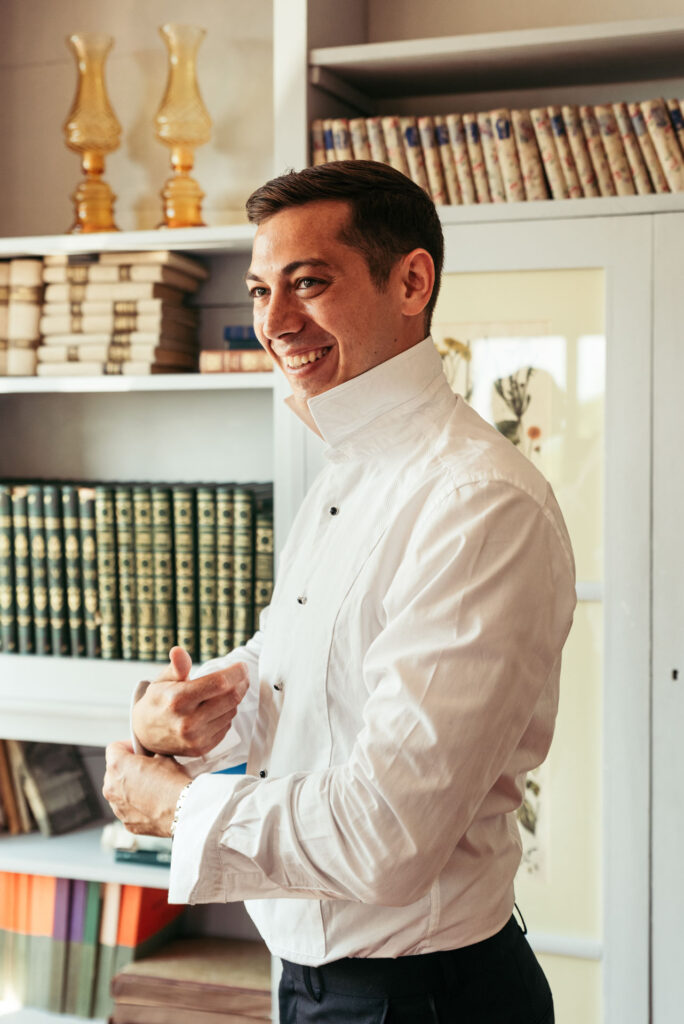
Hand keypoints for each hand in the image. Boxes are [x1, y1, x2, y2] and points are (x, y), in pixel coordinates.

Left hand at [103, 741, 188, 836]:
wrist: (181, 810)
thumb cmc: (172, 783)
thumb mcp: (163, 757)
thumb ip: (150, 754)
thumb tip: (152, 756)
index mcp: (117, 766)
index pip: (114, 748)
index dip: (128, 746)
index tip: (138, 750)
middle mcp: (111, 787)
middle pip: (114, 771)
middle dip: (128, 768)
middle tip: (147, 768)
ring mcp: (117, 807)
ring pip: (118, 792)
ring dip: (130, 788)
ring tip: (151, 788)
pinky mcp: (126, 822)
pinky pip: (127, 809)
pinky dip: (136, 805)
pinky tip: (152, 803)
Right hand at [132, 646, 248, 757]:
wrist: (143, 734)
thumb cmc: (157, 701)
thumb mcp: (162, 680)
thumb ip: (176, 666)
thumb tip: (179, 651)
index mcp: (178, 700)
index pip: (219, 683)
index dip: (236, 672)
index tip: (242, 666)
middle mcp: (188, 722)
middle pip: (231, 698)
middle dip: (241, 683)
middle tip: (241, 676)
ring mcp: (196, 738)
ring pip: (232, 712)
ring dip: (233, 699)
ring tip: (225, 691)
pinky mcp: (202, 748)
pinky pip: (227, 727)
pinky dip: (226, 715)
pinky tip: (216, 709)